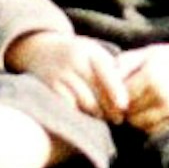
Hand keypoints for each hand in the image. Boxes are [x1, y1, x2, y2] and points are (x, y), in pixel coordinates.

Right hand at [7, 31, 125, 120]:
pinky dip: (79, 115)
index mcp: (90, 52)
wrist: (40, 48)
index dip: (116, 90)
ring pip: (83, 103)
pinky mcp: (50, 89)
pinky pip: (68, 107)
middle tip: (119, 119)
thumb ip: (110, 68)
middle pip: (96, 91)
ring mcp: (60, 75)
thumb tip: (128, 94)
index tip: (124, 106)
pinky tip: (86, 119)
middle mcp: (74, 62)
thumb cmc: (77, 54)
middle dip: (109, 109)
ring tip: (104, 119)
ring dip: (96, 114)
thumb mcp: (93, 52)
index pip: (106, 72)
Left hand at [113, 40, 168, 133]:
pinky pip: (153, 130)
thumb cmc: (168, 57)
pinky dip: (148, 124)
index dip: (112, 98)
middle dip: (122, 110)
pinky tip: (150, 111)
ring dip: (134, 118)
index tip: (110, 96)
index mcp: (152, 74)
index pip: (120, 97)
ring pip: (140, 125)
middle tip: (123, 102)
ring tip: (138, 105)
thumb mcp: (144, 53)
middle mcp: (164, 94)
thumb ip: (122, 66)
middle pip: (129, 114)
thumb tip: (102, 84)